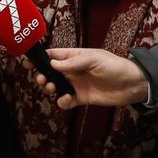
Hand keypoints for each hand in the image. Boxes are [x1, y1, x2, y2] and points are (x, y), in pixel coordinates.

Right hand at [32, 48, 147, 108]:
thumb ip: (72, 62)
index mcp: (74, 57)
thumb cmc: (114, 66)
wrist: (131, 84)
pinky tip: (67, 100)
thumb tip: (52, 64)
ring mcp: (76, 84)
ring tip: (53, 88)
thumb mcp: (93, 59)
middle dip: (42, 76)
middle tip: (42, 80)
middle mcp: (72, 70)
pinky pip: (65, 101)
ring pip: (55, 87)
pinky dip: (62, 102)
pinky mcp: (81, 98)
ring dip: (50, 88)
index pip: (52, 55)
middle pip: (50, 72)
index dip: (39, 58)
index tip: (26, 62)